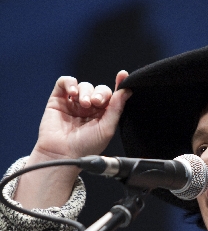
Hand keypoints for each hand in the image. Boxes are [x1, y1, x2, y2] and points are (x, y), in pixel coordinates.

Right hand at [15, 71, 131, 209]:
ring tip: (83, 105)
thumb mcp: (107, 128)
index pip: (112, 96)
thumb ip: (116, 108)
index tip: (122, 75)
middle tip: (96, 103)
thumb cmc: (85, 147)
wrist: (62, 155)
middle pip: (99, 89)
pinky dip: (70, 83)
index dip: (118, 85)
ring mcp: (73, 103)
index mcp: (103, 114)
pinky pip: (64, 82)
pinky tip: (73, 93)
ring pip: (83, 85)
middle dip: (99, 94)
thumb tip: (127, 90)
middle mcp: (89, 108)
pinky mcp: (58, 99)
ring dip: (85, 92)